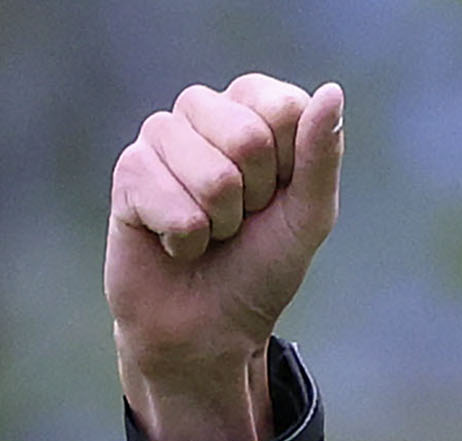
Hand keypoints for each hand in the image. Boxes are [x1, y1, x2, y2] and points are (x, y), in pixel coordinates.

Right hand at [106, 76, 346, 440]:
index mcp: (252, 109)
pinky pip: (172, 204)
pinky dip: (186, 241)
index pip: (284, 107)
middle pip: (248, 138)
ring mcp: (161, 137)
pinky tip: (175, 243)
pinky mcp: (128, 171)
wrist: (208, 328)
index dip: (290, 170)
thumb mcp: (308, 218)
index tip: (277, 199)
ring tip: (208, 233)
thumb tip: (333, 91)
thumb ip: (321, 157)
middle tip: (239, 221)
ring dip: (219, 224)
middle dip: (254, 200)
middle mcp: (204, 112)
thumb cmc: (260, 269)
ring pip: (212, 175)